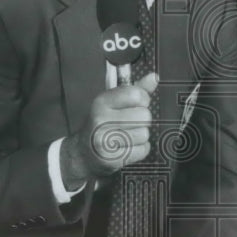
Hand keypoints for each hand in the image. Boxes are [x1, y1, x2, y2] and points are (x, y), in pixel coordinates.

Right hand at [62, 72, 157, 186]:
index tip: (136, 104)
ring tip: (127, 136)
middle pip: (145, 116)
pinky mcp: (112, 158)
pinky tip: (127, 146)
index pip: (136, 95)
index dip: (143, 100)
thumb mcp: (113, 102)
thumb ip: (136, 89)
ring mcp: (105, 141)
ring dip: (140, 136)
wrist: (83, 153)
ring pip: (145, 133)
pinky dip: (140, 149)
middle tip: (130, 123)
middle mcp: (101, 119)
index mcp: (101, 101)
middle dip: (142, 119)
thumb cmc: (102, 123)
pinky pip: (143, 150)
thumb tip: (154, 77)